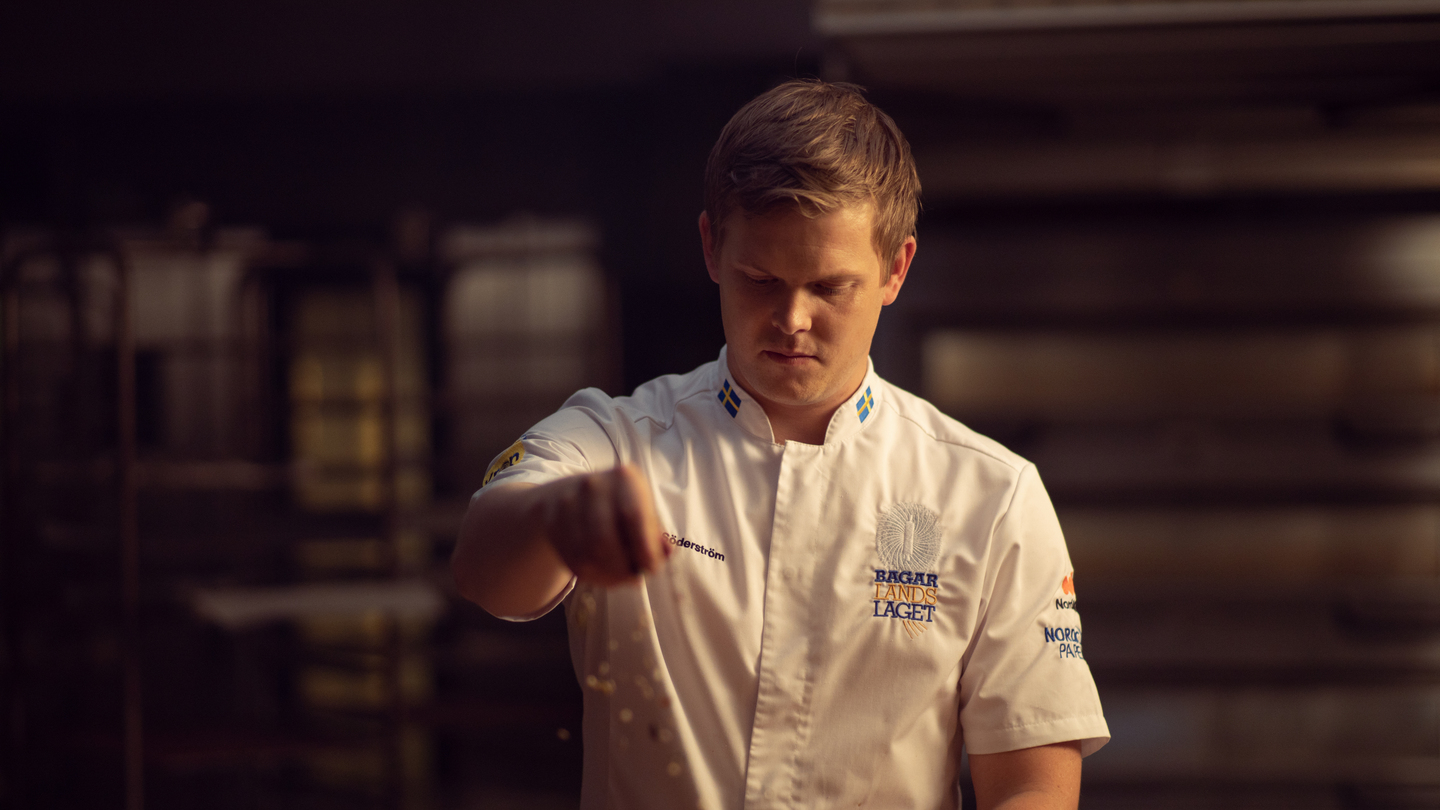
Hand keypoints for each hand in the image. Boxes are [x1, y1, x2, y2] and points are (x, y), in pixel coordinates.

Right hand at [544, 464, 669, 585]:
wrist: (573, 494)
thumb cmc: (619, 507)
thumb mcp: (643, 511)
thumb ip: (656, 534)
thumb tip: (665, 554)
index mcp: (625, 478)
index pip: (633, 516)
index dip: (644, 549)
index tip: (652, 568)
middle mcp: (593, 485)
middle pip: (604, 540)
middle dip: (622, 568)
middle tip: (634, 577)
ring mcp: (568, 501)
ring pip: (586, 554)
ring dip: (607, 575)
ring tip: (620, 577)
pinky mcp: (551, 519)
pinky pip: (571, 559)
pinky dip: (591, 575)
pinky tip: (602, 574)